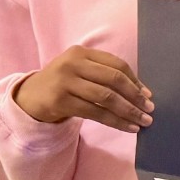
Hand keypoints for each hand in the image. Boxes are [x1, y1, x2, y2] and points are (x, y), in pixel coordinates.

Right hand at [14, 46, 152, 132]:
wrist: (30, 96)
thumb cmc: (64, 83)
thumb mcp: (81, 71)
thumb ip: (105, 75)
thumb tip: (142, 93)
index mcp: (82, 52)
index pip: (117, 65)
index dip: (135, 81)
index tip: (148, 96)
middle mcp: (73, 63)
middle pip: (113, 80)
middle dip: (135, 97)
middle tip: (149, 110)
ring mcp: (65, 82)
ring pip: (106, 98)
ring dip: (128, 111)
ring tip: (143, 121)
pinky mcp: (60, 101)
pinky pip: (95, 113)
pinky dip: (115, 121)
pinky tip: (128, 127)